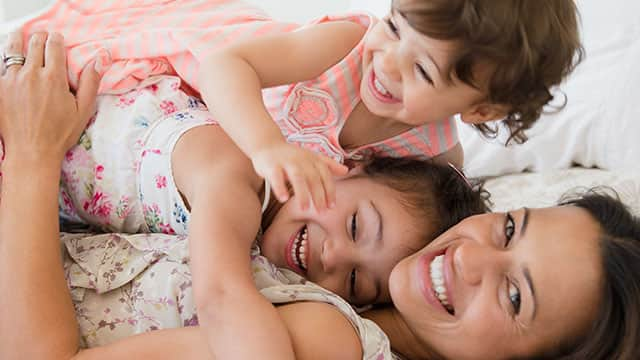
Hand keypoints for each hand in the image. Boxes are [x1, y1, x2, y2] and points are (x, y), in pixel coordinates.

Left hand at [0, 31, 99, 164]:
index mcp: (53, 78)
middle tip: (42, 36)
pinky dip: (6, 61)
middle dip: (39, 36)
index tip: (57, 37)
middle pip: (33, 43)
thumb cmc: (60, 134)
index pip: (53, 46)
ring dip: (18, 40)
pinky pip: (0, 67)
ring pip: (12, 50)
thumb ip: (90, 83)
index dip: (56, 38)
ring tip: (20, 35)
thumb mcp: (83, 110)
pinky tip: (10, 61)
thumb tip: (98, 61)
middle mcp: (31, 75)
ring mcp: (11, 80)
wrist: (31, 152)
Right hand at [251, 141, 347, 210]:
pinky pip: (276, 177)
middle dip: (319, 195)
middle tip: (321, 211)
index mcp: (312, 159)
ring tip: (305, 208)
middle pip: (313, 178)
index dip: (329, 190)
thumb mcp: (311, 157)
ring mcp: (286, 162)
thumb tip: (346, 170)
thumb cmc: (292, 155)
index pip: (325, 175)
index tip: (332, 205)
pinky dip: (280, 187)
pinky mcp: (271, 165)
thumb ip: (328, 164)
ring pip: (297, 178)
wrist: (267, 144)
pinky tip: (283, 199)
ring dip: (302, 194)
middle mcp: (301, 160)